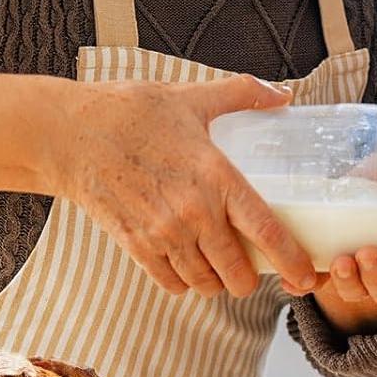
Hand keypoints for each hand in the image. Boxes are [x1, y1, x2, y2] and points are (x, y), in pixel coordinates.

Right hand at [54, 73, 316, 298]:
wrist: (68, 133)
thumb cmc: (131, 111)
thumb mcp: (192, 97)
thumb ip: (243, 94)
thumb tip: (282, 93)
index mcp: (216, 177)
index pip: (265, 230)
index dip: (291, 259)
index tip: (308, 275)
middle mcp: (193, 212)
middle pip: (237, 272)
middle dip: (251, 278)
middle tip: (255, 268)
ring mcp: (162, 233)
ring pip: (205, 283)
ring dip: (218, 281)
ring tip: (222, 268)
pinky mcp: (134, 244)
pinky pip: (170, 283)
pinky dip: (184, 282)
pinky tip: (188, 267)